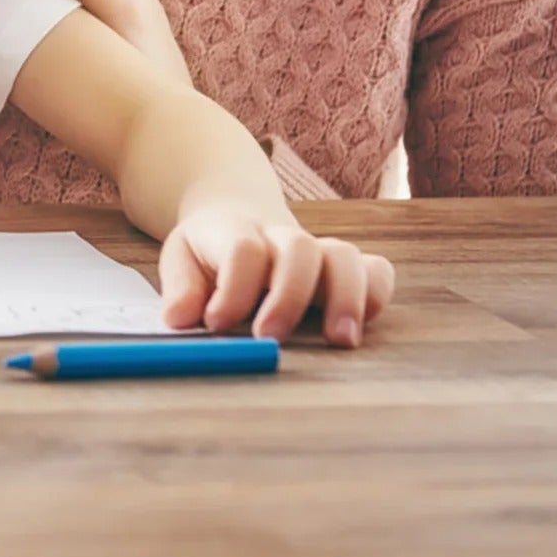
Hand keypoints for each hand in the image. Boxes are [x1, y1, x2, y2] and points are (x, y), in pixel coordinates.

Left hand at [159, 203, 395, 347]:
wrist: (238, 215)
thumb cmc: (209, 249)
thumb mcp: (181, 259)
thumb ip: (181, 288)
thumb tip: (180, 319)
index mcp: (235, 231)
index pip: (243, 249)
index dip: (233, 289)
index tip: (216, 325)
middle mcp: (281, 237)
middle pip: (299, 249)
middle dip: (289, 296)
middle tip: (268, 337)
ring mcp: (317, 251)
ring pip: (344, 256)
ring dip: (346, 298)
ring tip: (338, 341)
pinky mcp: (344, 269)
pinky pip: (376, 271)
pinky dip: (376, 294)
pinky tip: (360, 324)